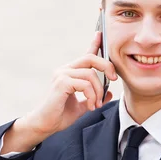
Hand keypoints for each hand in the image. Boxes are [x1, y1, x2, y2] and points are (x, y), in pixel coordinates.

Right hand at [2, 32, 116, 152]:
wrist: (45, 125)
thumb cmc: (60, 115)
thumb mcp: (83, 106)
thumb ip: (95, 97)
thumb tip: (110, 93)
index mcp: (70, 73)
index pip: (85, 55)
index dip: (94, 43)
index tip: (100, 34)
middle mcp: (65, 70)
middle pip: (91, 58)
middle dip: (106, 66)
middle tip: (114, 79)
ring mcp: (61, 75)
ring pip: (90, 74)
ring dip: (98, 91)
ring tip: (95, 105)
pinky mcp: (61, 83)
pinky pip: (85, 84)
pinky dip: (91, 96)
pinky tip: (90, 106)